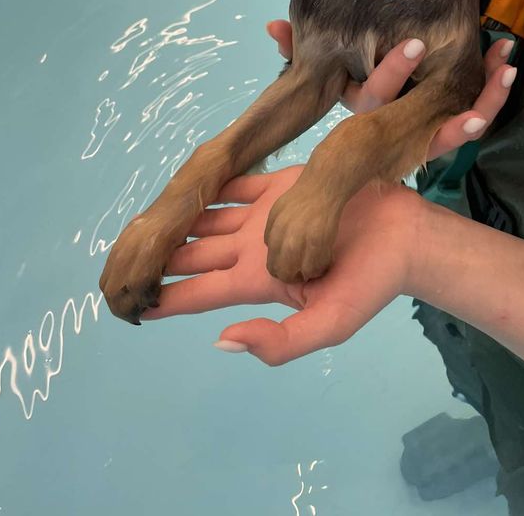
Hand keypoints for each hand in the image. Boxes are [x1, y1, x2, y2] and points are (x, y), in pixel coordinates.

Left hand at [144, 166, 421, 363]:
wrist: (405, 235)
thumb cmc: (371, 282)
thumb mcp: (328, 325)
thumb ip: (278, 341)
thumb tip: (221, 342)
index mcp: (257, 283)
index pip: (197, 291)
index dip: (163, 296)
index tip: (125, 300)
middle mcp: (253, 249)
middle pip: (193, 252)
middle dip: (159, 255)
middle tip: (118, 253)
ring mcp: (264, 216)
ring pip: (207, 216)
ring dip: (177, 217)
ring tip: (140, 216)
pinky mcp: (280, 186)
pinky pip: (236, 183)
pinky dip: (209, 183)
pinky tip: (184, 181)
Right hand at [267, 19, 516, 159]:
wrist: (350, 167)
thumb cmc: (335, 105)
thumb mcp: (316, 77)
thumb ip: (295, 52)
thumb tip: (274, 26)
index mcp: (367, 117)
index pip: (377, 96)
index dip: (395, 73)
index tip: (416, 44)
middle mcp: (399, 131)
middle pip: (434, 115)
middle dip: (474, 96)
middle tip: (497, 66)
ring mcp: (424, 136)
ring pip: (463, 124)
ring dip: (490, 97)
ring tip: (508, 64)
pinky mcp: (442, 133)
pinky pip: (470, 122)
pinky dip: (488, 100)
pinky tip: (505, 71)